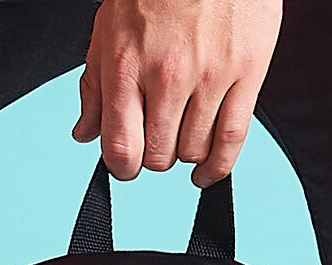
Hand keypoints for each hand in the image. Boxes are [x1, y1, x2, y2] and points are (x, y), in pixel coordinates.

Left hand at [73, 0, 281, 186]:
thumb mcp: (110, 28)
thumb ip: (95, 86)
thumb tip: (84, 134)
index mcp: (127, 62)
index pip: (120, 148)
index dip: (122, 167)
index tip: (127, 164)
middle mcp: (167, 73)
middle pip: (158, 156)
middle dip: (155, 156)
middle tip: (158, 138)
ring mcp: (209, 75)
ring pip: (193, 151)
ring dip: (186, 152)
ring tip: (183, 133)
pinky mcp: (246, 73)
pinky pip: (232, 140)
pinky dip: (218, 166)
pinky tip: (207, 170)